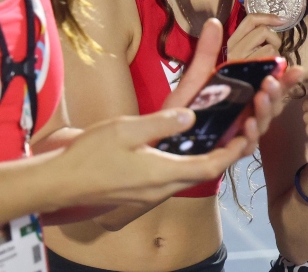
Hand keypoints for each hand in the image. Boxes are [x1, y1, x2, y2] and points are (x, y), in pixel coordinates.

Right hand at [49, 108, 258, 208]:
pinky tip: (188, 146)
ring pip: (192, 175)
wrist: (60, 183)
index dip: (232, 151)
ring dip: (210, 158)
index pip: (210, 166)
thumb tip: (191, 115)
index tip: (247, 133)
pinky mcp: (143, 190)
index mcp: (162, 173)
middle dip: (227, 153)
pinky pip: (176, 177)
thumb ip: (161, 123)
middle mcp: (162, 187)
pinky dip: (190, 161)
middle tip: (241, 131)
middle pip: (206, 172)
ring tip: (221, 135)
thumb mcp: (125, 130)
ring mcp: (152, 192)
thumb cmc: (88, 156)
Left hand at [162, 19, 303, 160]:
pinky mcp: (230, 153)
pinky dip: (249, 136)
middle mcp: (248, 115)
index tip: (296, 68)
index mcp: (245, 97)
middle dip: (276, 93)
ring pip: (262, 124)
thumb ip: (207, 52)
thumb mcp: (197, 77)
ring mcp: (241, 135)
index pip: (272, 87)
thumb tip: (214, 21)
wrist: (163, 138)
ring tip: (261, 99)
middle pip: (272, 105)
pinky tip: (248, 126)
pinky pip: (246, 147)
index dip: (286, 79)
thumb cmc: (185, 109)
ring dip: (265, 111)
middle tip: (271, 82)